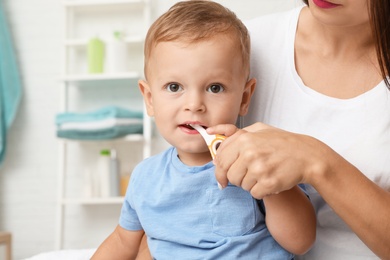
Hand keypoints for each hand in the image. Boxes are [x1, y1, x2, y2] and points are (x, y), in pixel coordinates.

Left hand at [207, 122, 326, 198]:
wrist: (308, 156)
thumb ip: (234, 131)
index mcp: (244, 139)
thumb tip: (211, 133)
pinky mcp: (268, 184)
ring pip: (241, 185)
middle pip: (228, 174)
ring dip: (249, 183)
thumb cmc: (282, 142)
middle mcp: (250, 153)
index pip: (220, 159)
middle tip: (247, 175)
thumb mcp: (259, 129)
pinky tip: (269, 181)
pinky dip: (260, 190)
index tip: (222, 176)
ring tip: (263, 174)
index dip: (218, 170)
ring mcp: (259, 169)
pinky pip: (254, 193)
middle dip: (235, 178)